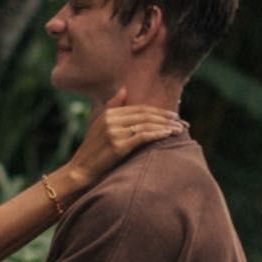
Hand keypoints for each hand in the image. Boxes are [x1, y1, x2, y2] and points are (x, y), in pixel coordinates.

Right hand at [64, 87, 182, 189]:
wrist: (79, 172)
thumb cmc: (91, 152)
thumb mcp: (98, 125)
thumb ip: (112, 107)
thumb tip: (124, 89)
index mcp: (108, 113)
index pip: (139, 108)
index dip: (158, 111)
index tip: (173, 116)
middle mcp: (111, 120)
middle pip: (145, 115)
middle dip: (166, 117)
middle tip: (181, 121)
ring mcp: (114, 132)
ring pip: (146, 124)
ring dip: (166, 126)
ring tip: (180, 129)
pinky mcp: (118, 146)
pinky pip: (143, 136)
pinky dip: (158, 134)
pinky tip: (168, 135)